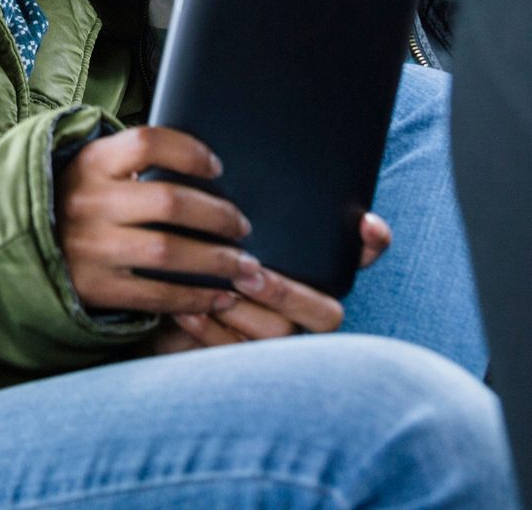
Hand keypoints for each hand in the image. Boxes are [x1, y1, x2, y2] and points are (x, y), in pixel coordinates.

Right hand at [56, 125, 259, 318]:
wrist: (16, 245)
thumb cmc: (74, 201)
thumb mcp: (92, 169)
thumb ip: (132, 160)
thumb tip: (200, 161)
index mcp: (91, 163)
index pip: (148, 143)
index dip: (190, 152)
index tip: (218, 168)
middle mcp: (89, 203)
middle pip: (169, 202)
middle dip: (218, 215)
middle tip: (243, 226)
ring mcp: (91, 248)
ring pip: (169, 252)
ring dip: (217, 261)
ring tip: (246, 266)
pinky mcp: (96, 288)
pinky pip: (156, 295)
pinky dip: (194, 297)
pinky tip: (219, 297)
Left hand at [149, 212, 392, 354]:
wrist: (160, 302)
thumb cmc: (194, 255)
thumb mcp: (213, 227)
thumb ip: (235, 211)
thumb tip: (237, 167)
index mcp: (312, 271)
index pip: (357, 258)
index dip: (370, 245)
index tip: (367, 224)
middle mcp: (304, 310)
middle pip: (327, 314)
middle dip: (286, 292)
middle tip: (249, 271)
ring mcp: (276, 342)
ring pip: (281, 336)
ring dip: (247, 312)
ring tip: (217, 290)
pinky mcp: (241, 364)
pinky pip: (237, 354)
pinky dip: (212, 330)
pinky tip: (189, 311)